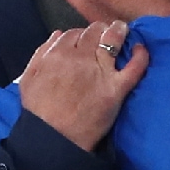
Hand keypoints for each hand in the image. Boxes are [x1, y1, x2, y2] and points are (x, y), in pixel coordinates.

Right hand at [20, 21, 147, 151]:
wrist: (53, 139)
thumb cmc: (38, 113)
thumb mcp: (28, 79)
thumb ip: (40, 54)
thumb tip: (57, 35)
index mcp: (57, 55)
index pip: (74, 34)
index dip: (81, 35)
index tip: (85, 41)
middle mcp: (80, 58)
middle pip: (94, 32)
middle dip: (100, 30)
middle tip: (105, 33)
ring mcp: (100, 72)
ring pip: (113, 41)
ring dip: (119, 32)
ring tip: (123, 30)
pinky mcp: (116, 89)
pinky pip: (134, 67)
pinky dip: (140, 55)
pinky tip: (140, 49)